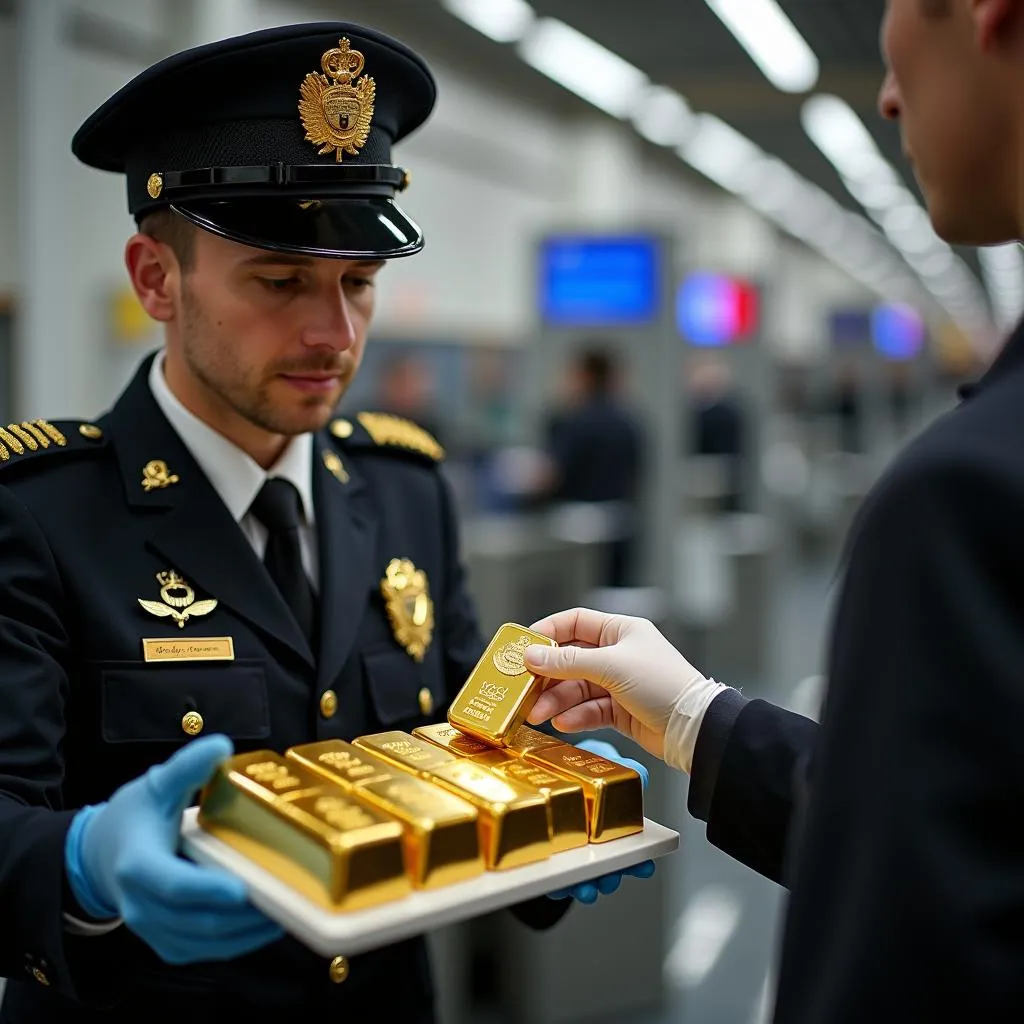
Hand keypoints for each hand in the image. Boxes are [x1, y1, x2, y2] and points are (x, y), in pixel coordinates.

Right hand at [65, 734, 283, 964]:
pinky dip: (239, 942)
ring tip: (289, 909)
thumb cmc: (132, 817)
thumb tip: (221, 746)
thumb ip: (187, 767)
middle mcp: (142, 905)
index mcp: (138, 866)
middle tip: (289, 897)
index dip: (208, 890)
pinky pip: (205, 950)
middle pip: (198, 920)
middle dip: (245, 914)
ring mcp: (153, 929)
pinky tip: (270, 923)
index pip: (174, 885)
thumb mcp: (155, 785)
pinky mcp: (167, 943)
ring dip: (248, 931)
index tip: (243, 889)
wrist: (98, 856)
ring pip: (206, 941)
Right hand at [525, 608, 725, 771]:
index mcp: (620, 631)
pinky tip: (563, 723)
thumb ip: (568, 662)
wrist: (695, 728)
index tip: (523, 646)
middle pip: (571, 659)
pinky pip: (589, 710)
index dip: (548, 632)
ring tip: (537, 713)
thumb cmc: (663, 685)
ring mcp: (619, 683)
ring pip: (577, 688)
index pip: (575, 622)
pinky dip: (575, 716)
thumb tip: (531, 655)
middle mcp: (618, 654)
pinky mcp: (620, 711)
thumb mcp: (611, 667)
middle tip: (523, 687)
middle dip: (547, 675)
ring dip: (556, 700)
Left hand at [546, 739, 655, 903]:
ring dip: (585, 887)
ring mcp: (572, 854)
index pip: (632, 852)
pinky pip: (552, 878)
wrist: (552, 764)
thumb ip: (629, 772)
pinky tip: (556, 887)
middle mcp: (595, 847)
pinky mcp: (548, 857)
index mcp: (613, 830)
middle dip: (610, 879)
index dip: (640, 862)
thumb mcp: (608, 763)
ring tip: (586, 887)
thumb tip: (641, 777)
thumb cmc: (584, 769)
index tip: (644, 866)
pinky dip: (554, 887)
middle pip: (607, 871)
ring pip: (581, 879)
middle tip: (609, 879)